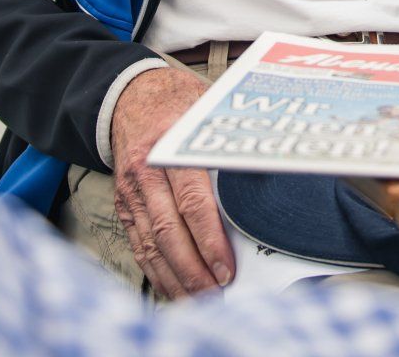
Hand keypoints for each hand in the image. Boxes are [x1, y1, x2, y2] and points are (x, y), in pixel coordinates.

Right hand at [109, 65, 234, 297]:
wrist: (129, 95)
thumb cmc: (177, 103)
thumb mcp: (205, 110)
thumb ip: (231, 139)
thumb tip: (274, 163)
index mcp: (169, 148)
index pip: (191, 202)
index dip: (209, 240)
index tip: (227, 270)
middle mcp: (145, 173)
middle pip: (168, 232)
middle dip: (193, 270)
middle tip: (217, 298)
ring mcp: (130, 193)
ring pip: (150, 246)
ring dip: (175, 279)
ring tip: (200, 304)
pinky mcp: (124, 206)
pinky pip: (138, 246)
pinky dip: (156, 273)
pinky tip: (174, 291)